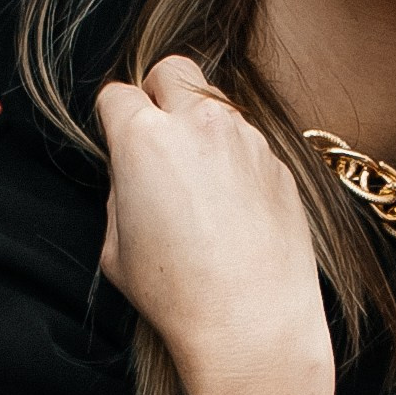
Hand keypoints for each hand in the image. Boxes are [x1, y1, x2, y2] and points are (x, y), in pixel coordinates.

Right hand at [95, 57, 348, 394]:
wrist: (252, 324)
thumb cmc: (177, 294)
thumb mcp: (116, 247)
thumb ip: (122, 193)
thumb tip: (135, 175)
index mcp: (144, 137)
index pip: (117, 94)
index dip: (114, 120)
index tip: (119, 143)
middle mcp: (199, 124)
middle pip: (172, 70)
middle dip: (159, 94)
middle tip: (159, 137)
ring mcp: (247, 139)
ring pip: (217, 103)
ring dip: (203, 126)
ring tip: (201, 182)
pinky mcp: (281, 163)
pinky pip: (251, 142)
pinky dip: (238, 159)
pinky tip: (236, 207)